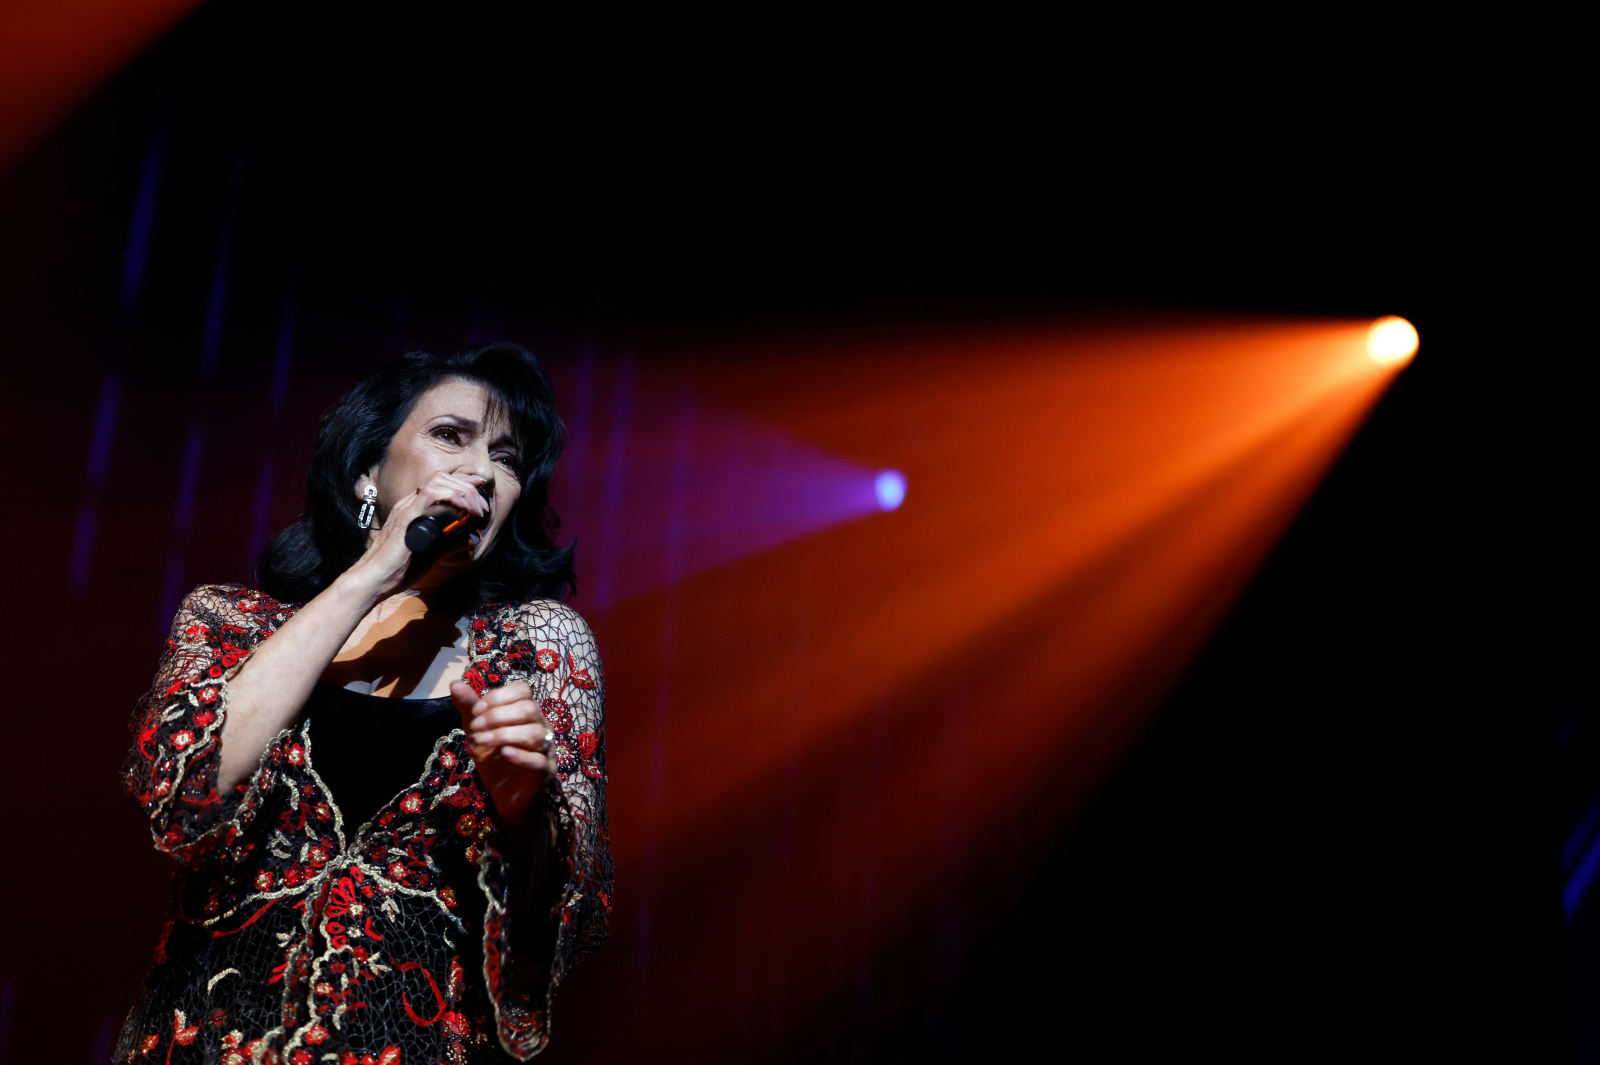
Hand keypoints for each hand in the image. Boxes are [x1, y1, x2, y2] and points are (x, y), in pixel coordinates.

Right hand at [345, 470, 489, 601]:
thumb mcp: (432, 552)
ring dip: (464, 491)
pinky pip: (432, 494)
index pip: (440, 483)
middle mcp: (409, 503)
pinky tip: (465, 508)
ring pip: (439, 481)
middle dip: (469, 487)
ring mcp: (407, 507)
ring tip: (477, 509)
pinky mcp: (406, 516)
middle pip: (443, 478)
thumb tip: (472, 538)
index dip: (463, 481)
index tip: (481, 486)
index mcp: (414, 508)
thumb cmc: (398, 569)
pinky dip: (453, 496)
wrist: (375, 580)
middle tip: (483, 506)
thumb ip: (451, 543)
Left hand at [451, 680, 552, 824]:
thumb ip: (469, 708)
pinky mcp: (545, 773)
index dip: (498, 697)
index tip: (475, 711)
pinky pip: (539, 761)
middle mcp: (542, 728)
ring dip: (502, 735)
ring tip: (479, 742)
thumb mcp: (478, 731)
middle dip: (497, 715)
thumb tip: (455, 683)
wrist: (506, 796)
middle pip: (529, 709)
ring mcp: (546, 751)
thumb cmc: (495, 761)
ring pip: (534, 733)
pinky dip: (520, 755)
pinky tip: (503, 754)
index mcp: (528, 715)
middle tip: (474, 729)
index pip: (523, 691)